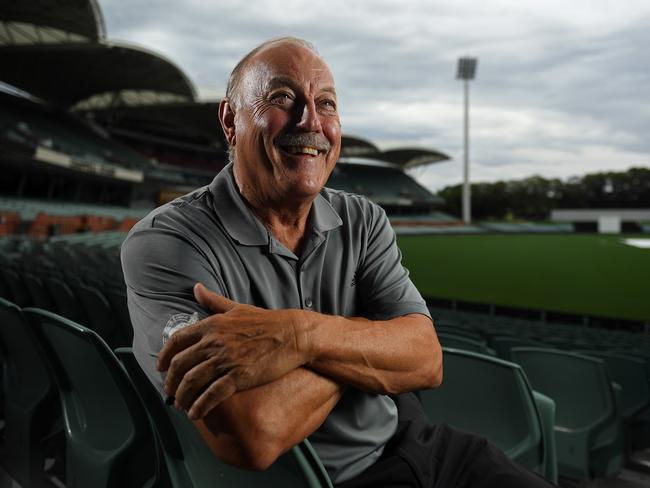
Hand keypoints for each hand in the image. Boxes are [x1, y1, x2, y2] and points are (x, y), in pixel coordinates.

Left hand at [157, 283, 308, 418]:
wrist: (292, 335)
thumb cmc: (267, 321)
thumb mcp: (237, 307)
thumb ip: (214, 300)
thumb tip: (196, 288)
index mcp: (211, 325)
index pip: (177, 341)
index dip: (164, 357)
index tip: (161, 368)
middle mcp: (214, 342)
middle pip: (180, 365)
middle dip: (171, 382)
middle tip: (170, 392)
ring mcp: (225, 360)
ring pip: (191, 382)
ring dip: (183, 397)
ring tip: (182, 406)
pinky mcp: (238, 376)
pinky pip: (211, 395)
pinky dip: (200, 407)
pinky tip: (196, 414)